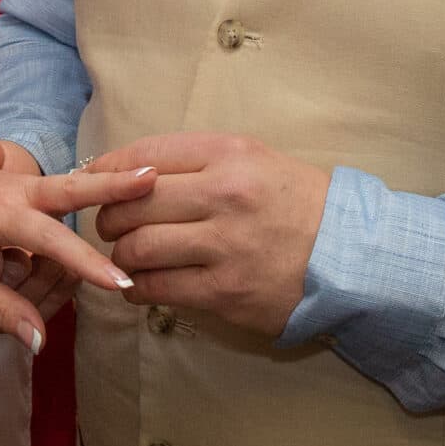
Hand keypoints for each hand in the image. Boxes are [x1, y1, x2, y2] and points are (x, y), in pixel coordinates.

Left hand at [0, 147, 152, 350]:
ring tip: (107, 223)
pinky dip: (76, 214)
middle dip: (115, 185)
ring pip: (72, 192)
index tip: (120, 282)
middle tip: (154, 178)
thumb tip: (40, 343)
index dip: (87, 266)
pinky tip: (82, 221)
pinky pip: (60, 201)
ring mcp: (22, 181)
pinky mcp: (26, 182)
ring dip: (99, 202)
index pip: (51, 243)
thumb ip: (1, 311)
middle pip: (73, 187)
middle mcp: (14, 190)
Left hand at [92, 132, 331, 337]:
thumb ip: (196, 162)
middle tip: (110, 226)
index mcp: (230, 155)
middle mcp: (225, 194)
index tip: (93, 182)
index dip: (107, 170)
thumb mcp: (254, 161)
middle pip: (133, 203)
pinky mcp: (225, 290)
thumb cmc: (296, 205)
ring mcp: (224, 245)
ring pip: (139, 247)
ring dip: (121, 255)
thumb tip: (127, 171)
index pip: (145, 156)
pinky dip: (137, 289)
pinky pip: (158, 288)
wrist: (350, 255)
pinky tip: (139, 287)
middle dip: (108, 217)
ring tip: (128, 257)